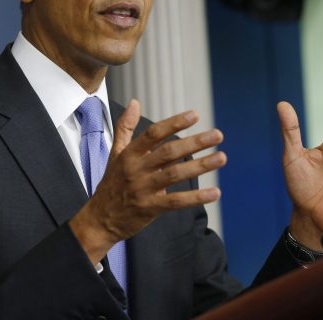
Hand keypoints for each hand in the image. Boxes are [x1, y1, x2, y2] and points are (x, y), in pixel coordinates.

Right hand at [69, 99, 224, 264]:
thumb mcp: (115, 153)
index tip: (195, 115)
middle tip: (218, 135)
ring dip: (200, 166)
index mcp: (129, 154)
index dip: (174, 123)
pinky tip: (215, 192)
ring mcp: (144, 189)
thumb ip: (125, 128)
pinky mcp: (151, 208)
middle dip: (195, 142)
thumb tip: (135, 102)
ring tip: (221, 157)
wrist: (101, 218)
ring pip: (175, 174)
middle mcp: (136, 169)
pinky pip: (176, 201)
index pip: (153, 134)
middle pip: (169, 152)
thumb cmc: (112, 183)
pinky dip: (196, 198)